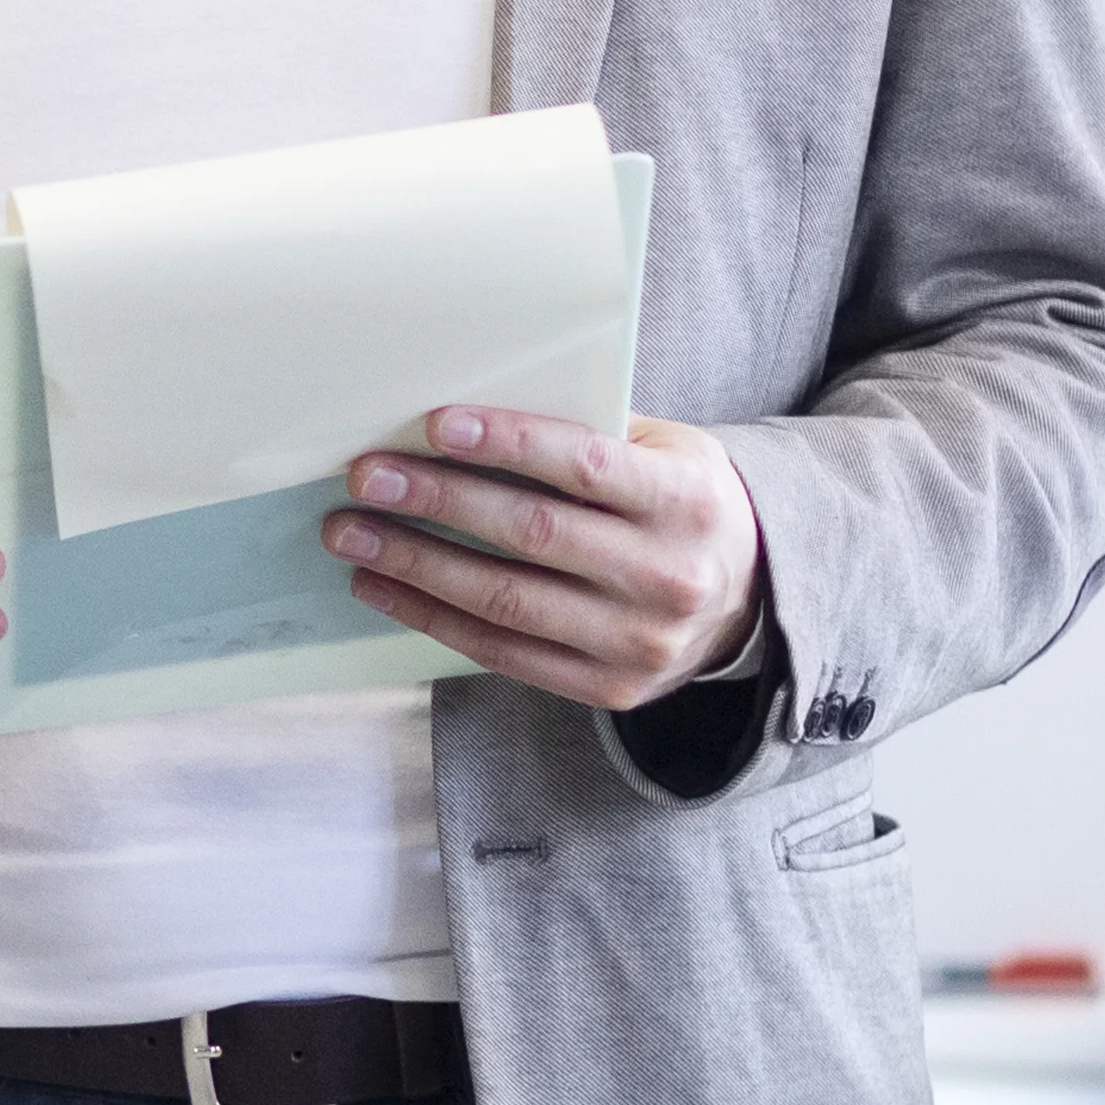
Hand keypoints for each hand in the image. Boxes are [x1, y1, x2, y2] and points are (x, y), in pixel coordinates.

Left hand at [326, 407, 763, 714]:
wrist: (752, 598)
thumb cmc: (681, 505)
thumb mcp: (668, 452)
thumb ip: (590, 433)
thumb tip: (468, 416)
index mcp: (687, 502)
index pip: (585, 465)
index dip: (506, 443)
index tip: (432, 425)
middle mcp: (668, 576)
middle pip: (533, 535)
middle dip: (438, 501)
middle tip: (366, 478)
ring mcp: (638, 642)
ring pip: (506, 601)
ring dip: (415, 565)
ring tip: (352, 534)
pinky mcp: (608, 688)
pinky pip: (503, 653)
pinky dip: (433, 618)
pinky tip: (384, 587)